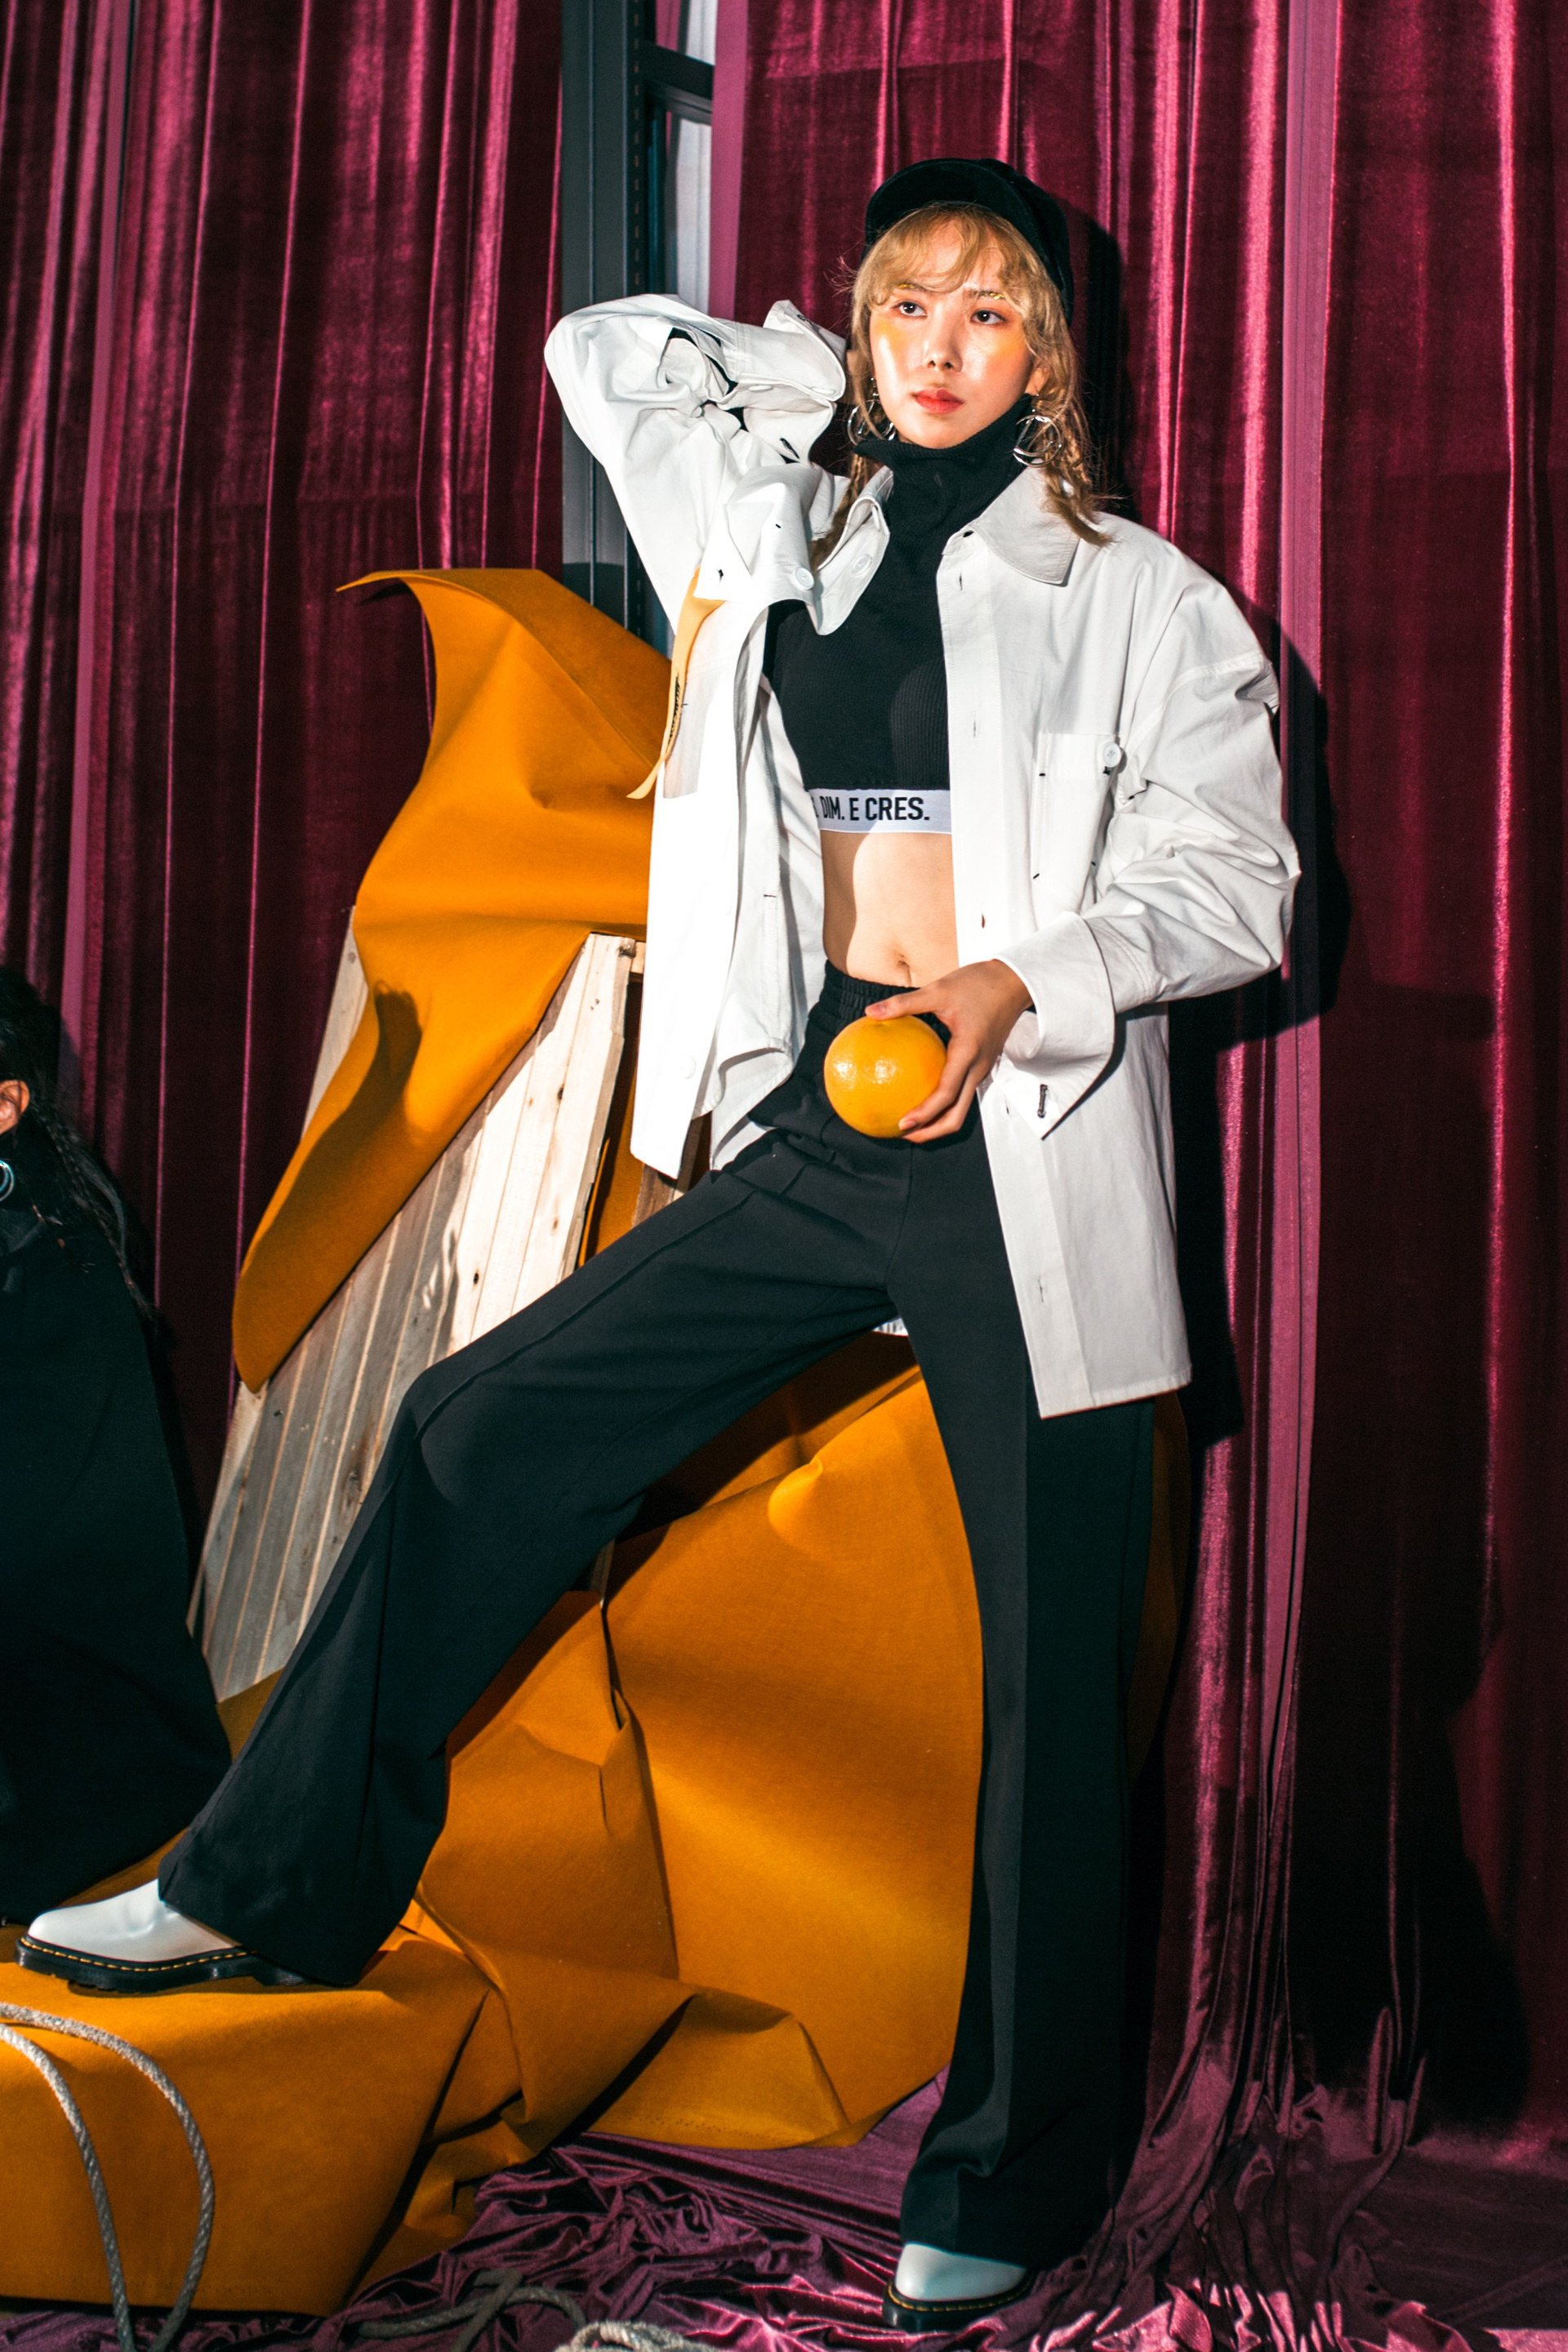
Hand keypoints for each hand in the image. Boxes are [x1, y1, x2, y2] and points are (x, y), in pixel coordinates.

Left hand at [867, 960, 1032, 1141]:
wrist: (1013, 982)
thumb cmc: (980, 984)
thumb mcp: (939, 990)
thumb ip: (904, 1004)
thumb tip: (871, 1013)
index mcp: (968, 1052)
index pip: (946, 1094)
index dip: (925, 1114)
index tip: (902, 1123)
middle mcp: (978, 1067)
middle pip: (958, 1114)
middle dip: (931, 1131)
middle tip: (903, 1132)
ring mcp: (982, 1069)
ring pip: (962, 1107)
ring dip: (938, 1121)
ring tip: (911, 1121)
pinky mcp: (981, 1065)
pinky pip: (963, 1092)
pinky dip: (944, 1103)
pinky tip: (921, 1094)